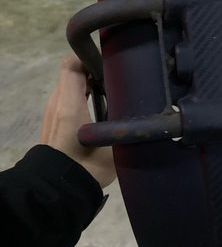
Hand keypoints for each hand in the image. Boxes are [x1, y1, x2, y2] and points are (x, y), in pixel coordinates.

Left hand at [41, 56, 115, 188]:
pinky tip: (107, 112)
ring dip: (93, 88)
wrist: (63, 188)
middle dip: (98, 73)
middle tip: (123, 80)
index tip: (115, 63)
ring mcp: (54, 112)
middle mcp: (58, 102)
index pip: (74, 64)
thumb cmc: (87, 161)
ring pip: (75, 88)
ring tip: (118, 95)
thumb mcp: (111, 139)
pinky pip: (71, 102)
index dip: (92, 59)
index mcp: (69, 101)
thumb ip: (126, 120)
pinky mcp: (56, 123)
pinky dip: (87, 100)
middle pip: (77, 75)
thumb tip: (142, 101)